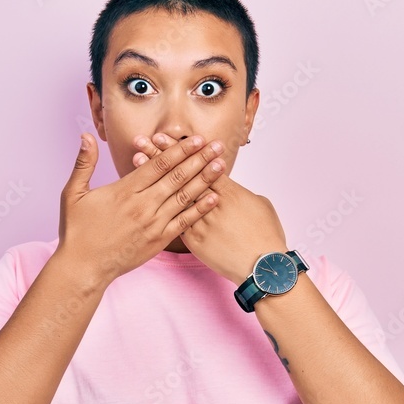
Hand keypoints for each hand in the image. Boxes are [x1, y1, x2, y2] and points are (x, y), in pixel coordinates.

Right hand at [56, 133, 225, 286]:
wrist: (84, 268)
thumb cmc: (77, 231)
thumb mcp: (73, 194)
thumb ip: (83, 163)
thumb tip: (85, 136)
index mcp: (125, 190)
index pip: (158, 164)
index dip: (179, 149)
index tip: (196, 138)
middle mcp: (142, 205)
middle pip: (177, 176)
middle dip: (199, 159)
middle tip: (217, 145)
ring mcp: (153, 223)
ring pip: (184, 196)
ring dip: (204, 179)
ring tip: (221, 165)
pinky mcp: (158, 240)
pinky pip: (184, 222)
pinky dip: (200, 209)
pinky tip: (214, 198)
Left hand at [133, 133, 289, 284]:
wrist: (264, 267)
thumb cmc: (266, 235)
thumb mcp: (260, 205)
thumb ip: (240, 193)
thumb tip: (231, 187)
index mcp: (229, 191)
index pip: (202, 163)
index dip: (184, 149)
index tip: (167, 137)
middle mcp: (212, 203)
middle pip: (183, 174)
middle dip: (162, 155)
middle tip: (145, 139)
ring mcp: (201, 221)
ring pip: (173, 194)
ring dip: (155, 177)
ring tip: (138, 159)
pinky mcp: (195, 239)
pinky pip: (174, 220)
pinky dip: (157, 205)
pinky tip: (143, 195)